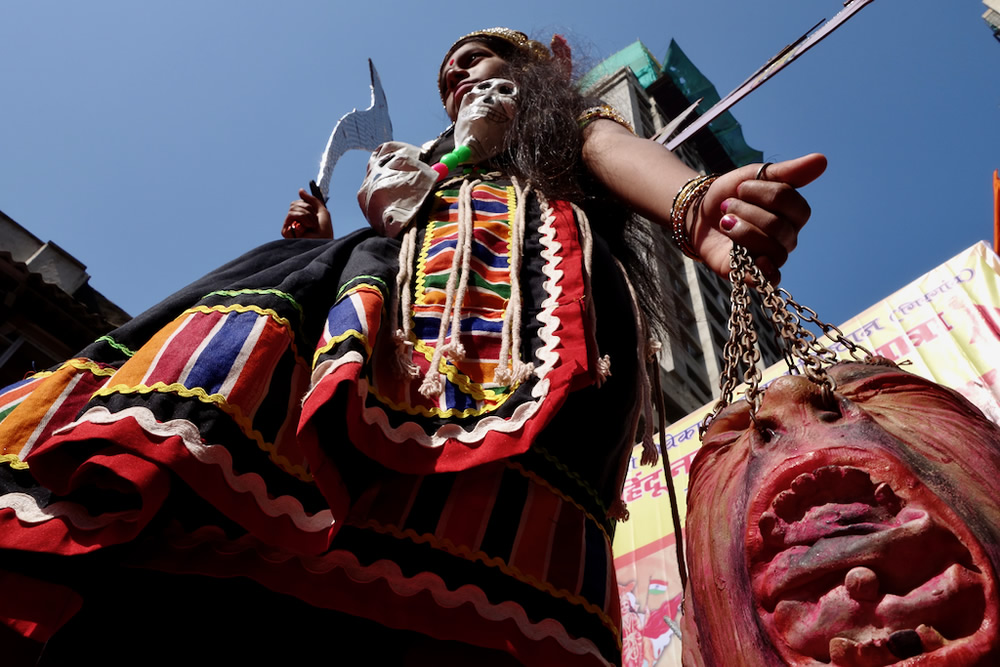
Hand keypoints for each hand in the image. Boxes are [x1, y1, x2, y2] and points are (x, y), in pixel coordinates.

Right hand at [281, 188, 332, 238]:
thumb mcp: (321, 210)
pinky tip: (303, 231)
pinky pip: (290, 218)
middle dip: (307, 211)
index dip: (307, 205)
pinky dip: (300, 223)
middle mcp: (294, 219)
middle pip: (293, 204)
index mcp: (301, 215)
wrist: (324, 241)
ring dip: (306, 217)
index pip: (297, 202)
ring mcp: (289, 225)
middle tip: (314, 221)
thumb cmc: (325, 229)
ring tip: (311, 226)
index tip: (315, 214)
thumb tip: (300, 190)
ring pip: (292, 211)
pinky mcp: (286, 232)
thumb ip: (311, 199)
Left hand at [690, 154, 826, 282]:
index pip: (794, 205)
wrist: (697, 215)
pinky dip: (765, 271)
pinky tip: (752, 258)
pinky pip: (771, 279)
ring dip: (743, 231)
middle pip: (780, 228)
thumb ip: (786, 172)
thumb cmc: (730, 194)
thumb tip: (822, 159)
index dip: (766, 194)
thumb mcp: (753, 176)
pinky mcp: (751, 274)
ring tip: (724, 222)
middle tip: (727, 205)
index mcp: (791, 214)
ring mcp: (770, 256)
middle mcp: (786, 237)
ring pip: (773, 250)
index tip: (741, 187)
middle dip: (748, 211)